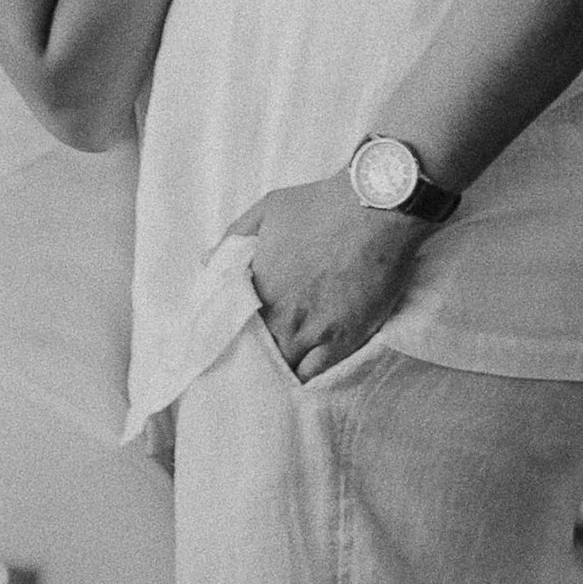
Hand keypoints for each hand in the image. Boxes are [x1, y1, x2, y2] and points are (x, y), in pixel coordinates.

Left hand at [237, 171, 420, 378]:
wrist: (374, 210)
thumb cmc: (321, 206)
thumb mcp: (265, 211)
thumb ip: (233, 238)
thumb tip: (208, 260)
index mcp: (257, 287)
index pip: (234, 331)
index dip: (236, 339)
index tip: (238, 342)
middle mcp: (281, 316)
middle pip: (259, 356)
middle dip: (257, 360)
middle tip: (258, 362)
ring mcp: (314, 331)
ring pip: (287, 370)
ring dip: (282, 369)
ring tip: (281, 372)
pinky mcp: (345, 339)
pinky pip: (318, 375)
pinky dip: (309, 377)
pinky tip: (305, 376)